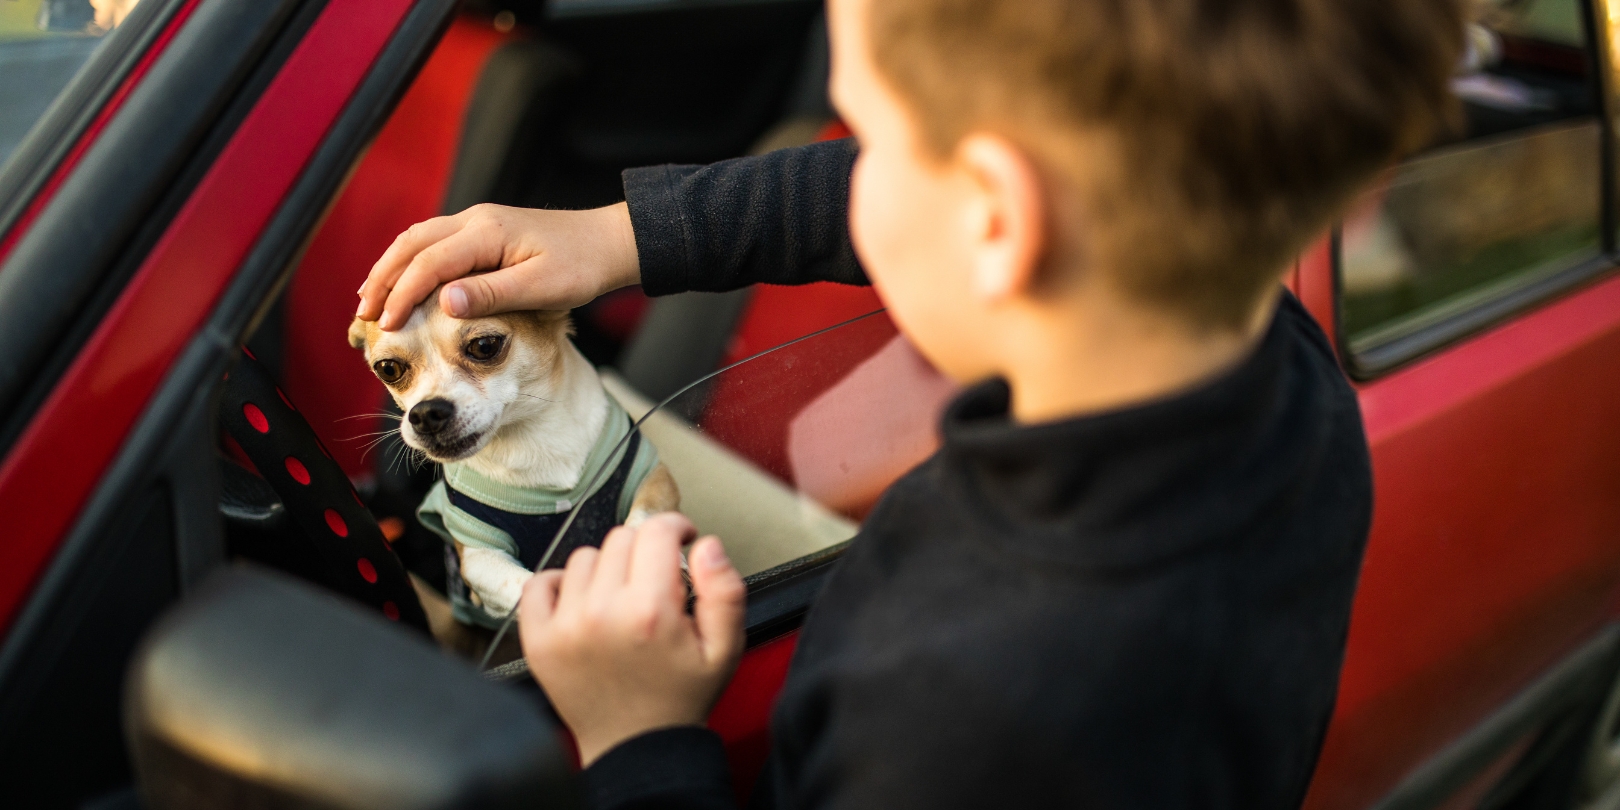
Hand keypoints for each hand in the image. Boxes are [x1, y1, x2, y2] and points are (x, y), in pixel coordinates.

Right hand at [356, 202, 640, 330]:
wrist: (608, 242)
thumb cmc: (582, 266)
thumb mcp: (541, 288)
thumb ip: (492, 295)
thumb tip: (444, 305)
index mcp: (487, 232)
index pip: (429, 263)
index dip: (402, 295)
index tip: (384, 326)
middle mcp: (476, 220)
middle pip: (412, 245)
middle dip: (383, 279)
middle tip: (363, 315)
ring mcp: (478, 222)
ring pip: (418, 240)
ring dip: (392, 268)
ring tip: (372, 300)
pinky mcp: (484, 231)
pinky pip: (435, 243)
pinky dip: (411, 263)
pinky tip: (405, 283)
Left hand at [518, 514, 745, 765]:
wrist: (636, 749)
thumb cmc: (678, 699)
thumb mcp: (724, 650)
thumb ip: (725, 592)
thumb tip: (707, 546)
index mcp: (650, 612)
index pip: (655, 531)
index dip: (675, 527)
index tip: (679, 540)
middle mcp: (602, 614)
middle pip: (620, 539)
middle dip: (644, 551)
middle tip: (654, 583)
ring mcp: (564, 626)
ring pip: (584, 557)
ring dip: (605, 570)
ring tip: (621, 601)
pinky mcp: (539, 640)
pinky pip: (540, 583)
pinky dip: (560, 585)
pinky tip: (583, 603)